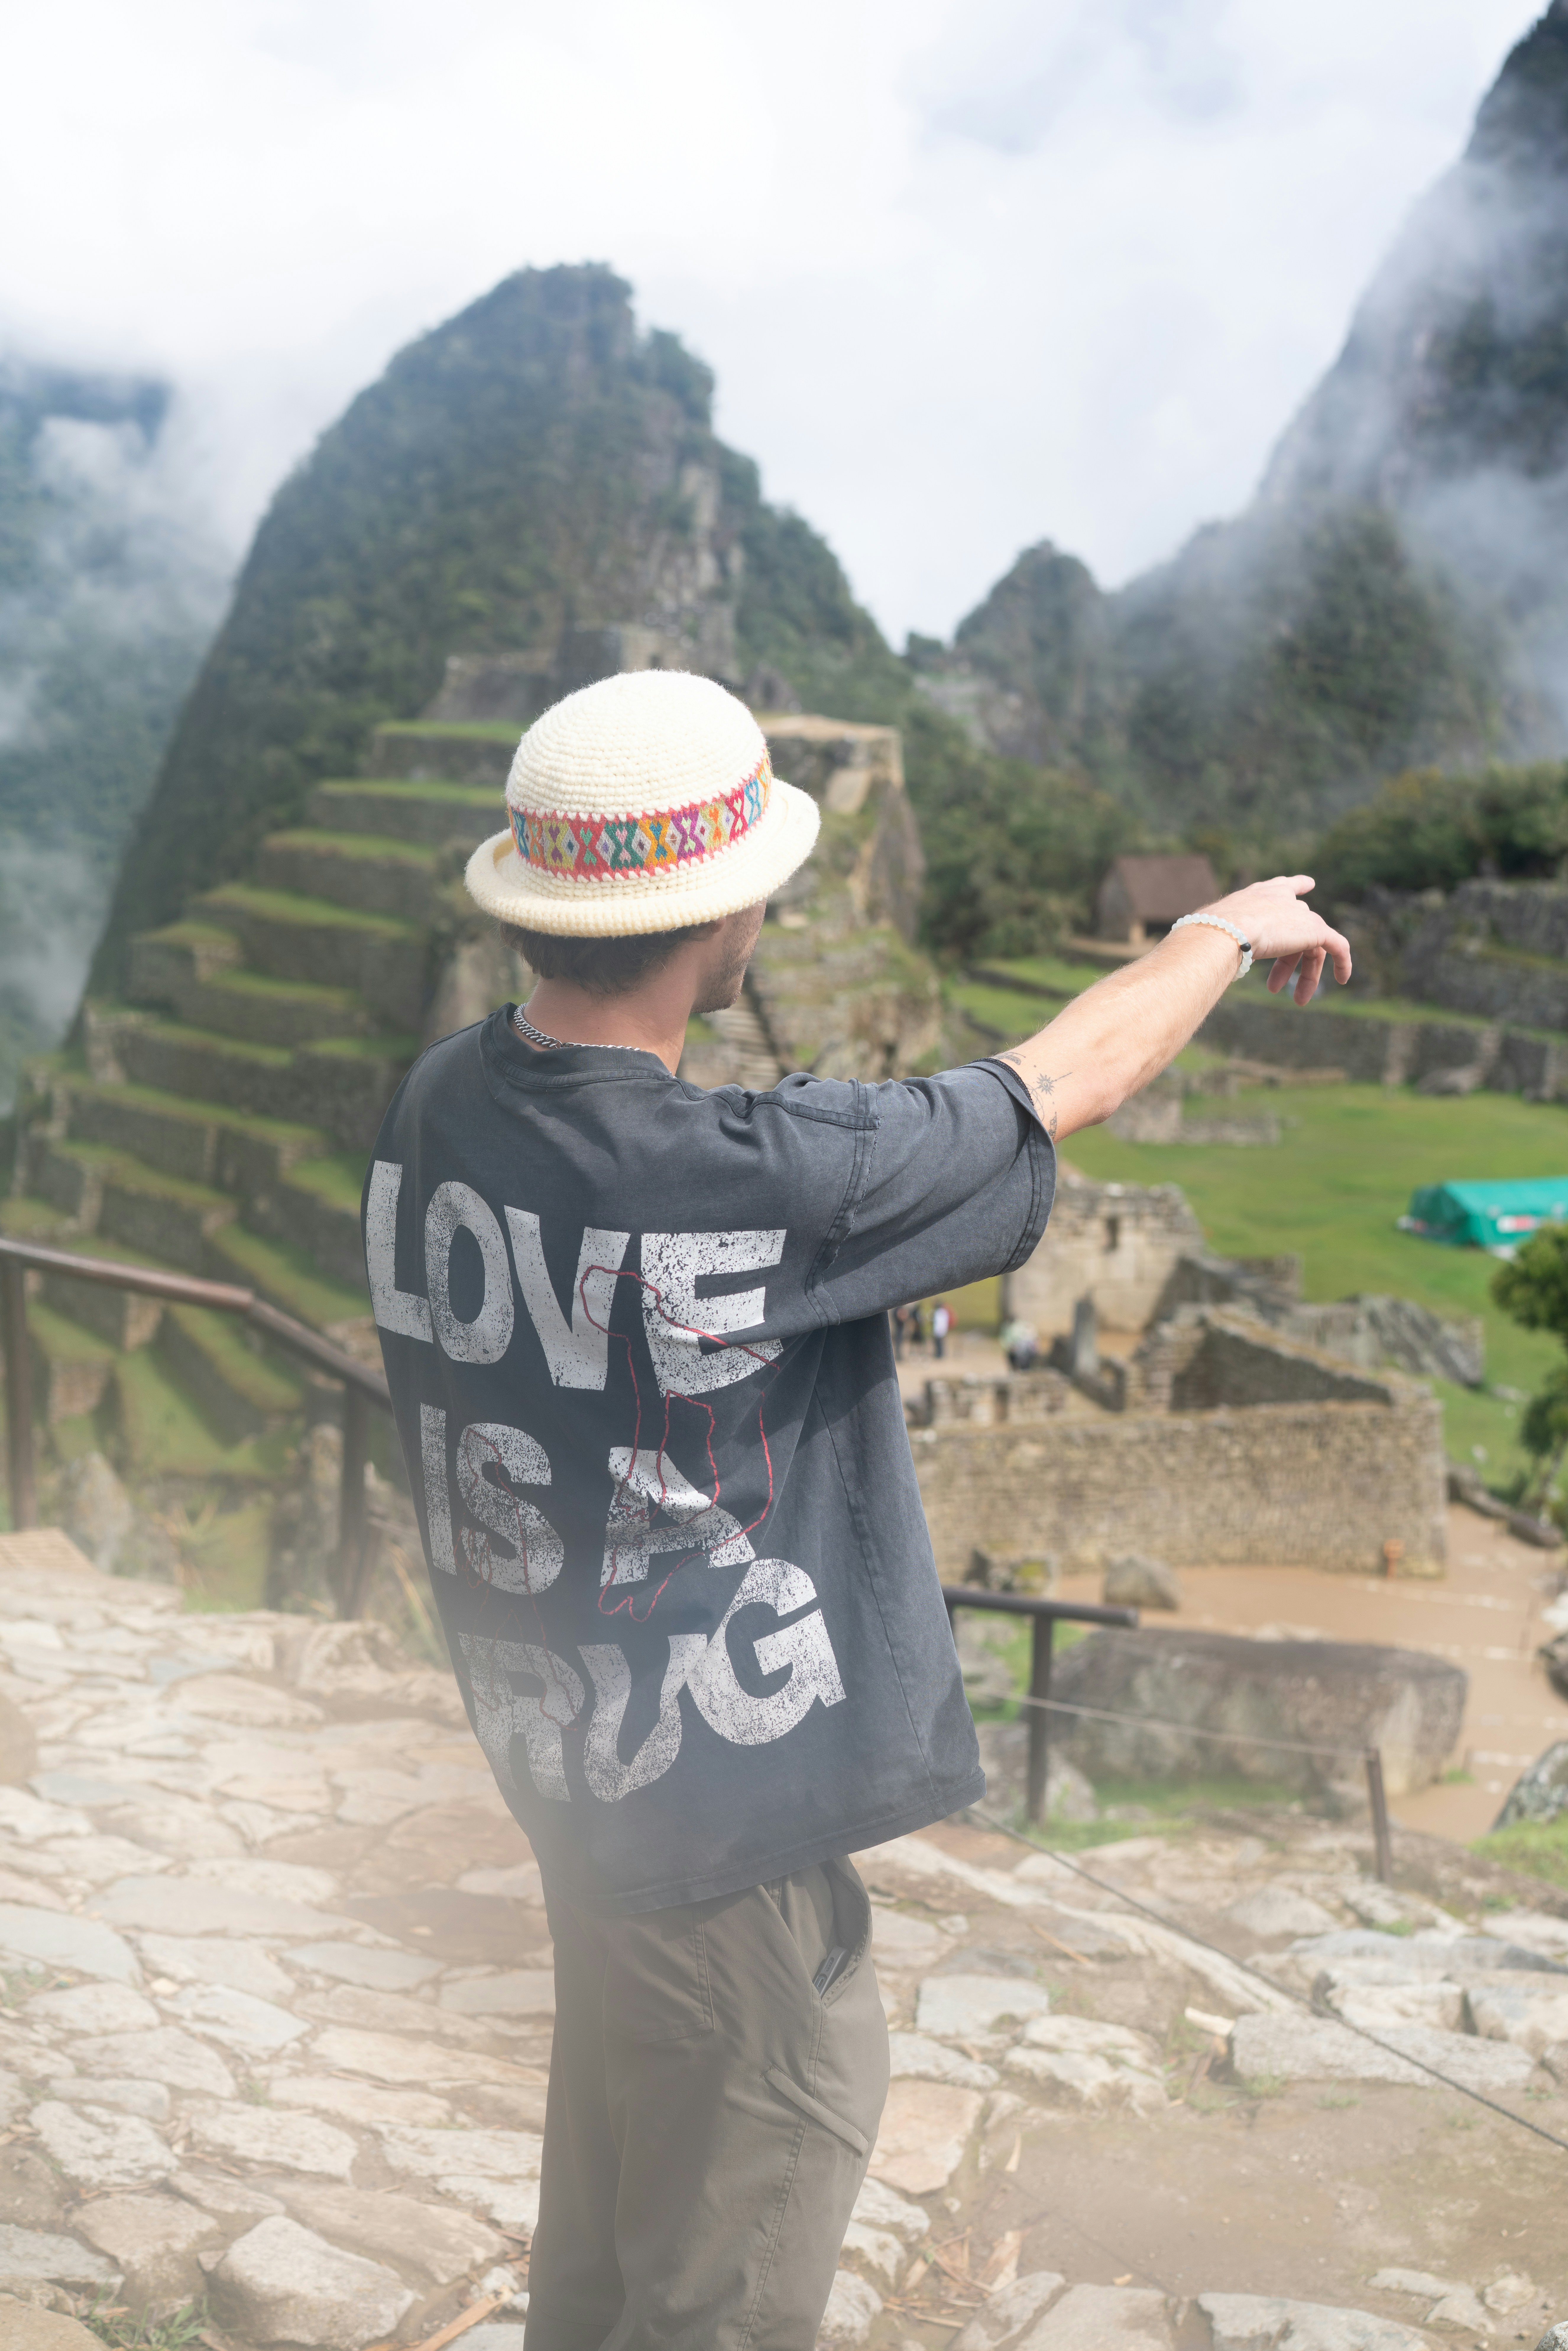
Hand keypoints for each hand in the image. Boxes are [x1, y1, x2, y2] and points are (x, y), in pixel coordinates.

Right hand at [1198, 874, 1351, 1005]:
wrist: (1226, 929)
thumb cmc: (1212, 934)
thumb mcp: (1219, 934)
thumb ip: (1225, 939)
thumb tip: (1203, 955)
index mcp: (1260, 895)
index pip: (1284, 886)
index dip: (1296, 886)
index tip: (1308, 884)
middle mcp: (1283, 899)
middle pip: (1297, 927)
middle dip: (1288, 961)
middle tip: (1275, 987)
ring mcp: (1302, 914)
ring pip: (1313, 945)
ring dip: (1306, 974)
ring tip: (1298, 1000)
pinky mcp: (1316, 929)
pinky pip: (1338, 946)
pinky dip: (1342, 962)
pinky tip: (1343, 979)